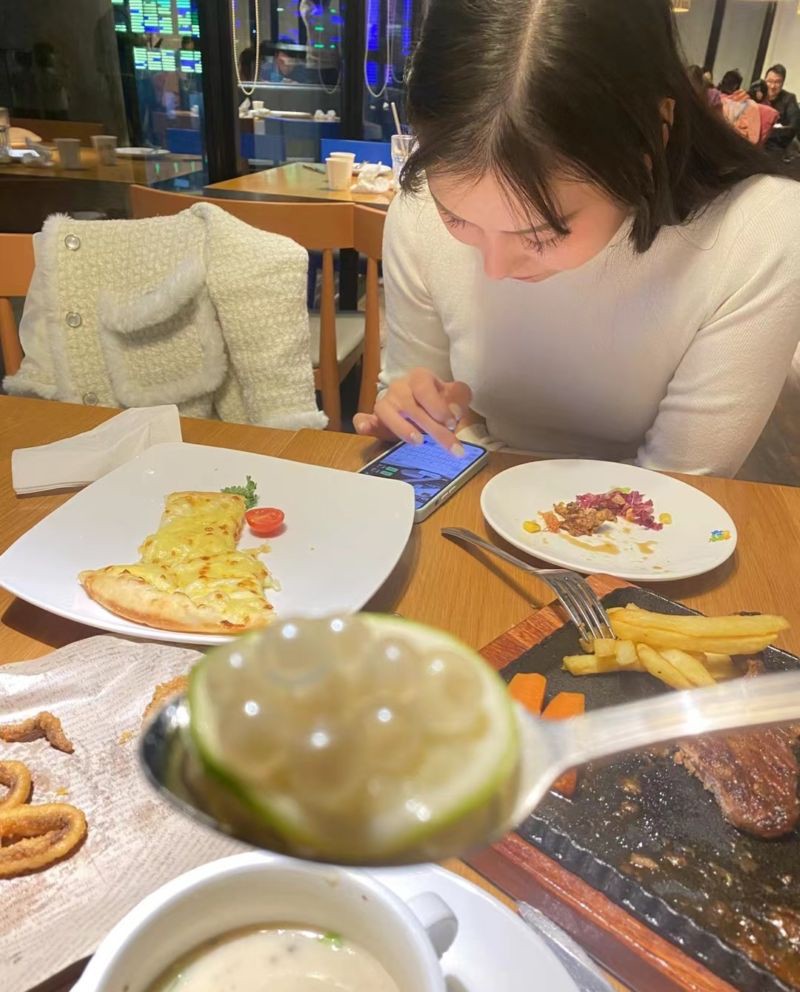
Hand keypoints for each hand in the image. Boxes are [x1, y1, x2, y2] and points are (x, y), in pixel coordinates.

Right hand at [353, 368, 471, 453]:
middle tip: (448, 447)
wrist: (422, 405)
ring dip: (402, 427)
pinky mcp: (374, 418)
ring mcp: (385, 402)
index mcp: (419, 378)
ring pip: (387, 412)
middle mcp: (399, 387)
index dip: (438, 407)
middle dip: (432, 429)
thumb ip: (459, 400)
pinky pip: (363, 418)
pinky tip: (366, 428)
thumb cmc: (439, 400)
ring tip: (418, 441)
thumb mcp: (455, 396)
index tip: (452, 424)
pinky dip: (363, 423)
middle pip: (411, 406)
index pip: (424, 389)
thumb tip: (453, 412)